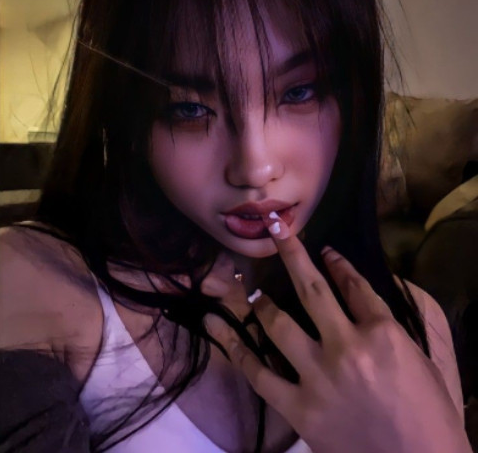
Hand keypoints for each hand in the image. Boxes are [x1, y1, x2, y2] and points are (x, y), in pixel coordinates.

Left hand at [205, 214, 471, 452]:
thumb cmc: (429, 416)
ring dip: (262, 301)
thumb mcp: (419, 359)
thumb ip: (386, 322)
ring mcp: (318, 377)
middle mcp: (346, 347)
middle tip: (276, 231)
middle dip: (292, 253)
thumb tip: (356, 293)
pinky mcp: (299, 408)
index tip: (324, 250)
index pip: (353, 285)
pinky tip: (217, 327)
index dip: (338, 263)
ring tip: (250, 290)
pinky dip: (236, 348)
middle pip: (312, 289)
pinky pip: (259, 373)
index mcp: (382, 333)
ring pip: (278, 324)